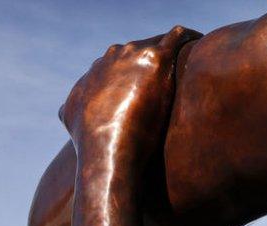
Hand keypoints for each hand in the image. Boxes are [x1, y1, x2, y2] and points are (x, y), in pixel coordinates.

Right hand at [59, 25, 199, 166]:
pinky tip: (199, 42)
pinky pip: (176, 38)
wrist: (107, 146)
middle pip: (138, 51)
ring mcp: (132, 55)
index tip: (152, 84)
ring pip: (157, 42)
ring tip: (191, 57)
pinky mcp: (154, 57)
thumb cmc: (93, 143)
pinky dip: (188, 38)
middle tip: (175, 73)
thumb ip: (72, 111)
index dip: (136, 73)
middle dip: (154, 61)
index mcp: (95, 71)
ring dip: (173, 50)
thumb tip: (66, 112)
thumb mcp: (71, 122)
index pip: (118, 63)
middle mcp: (111, 57)